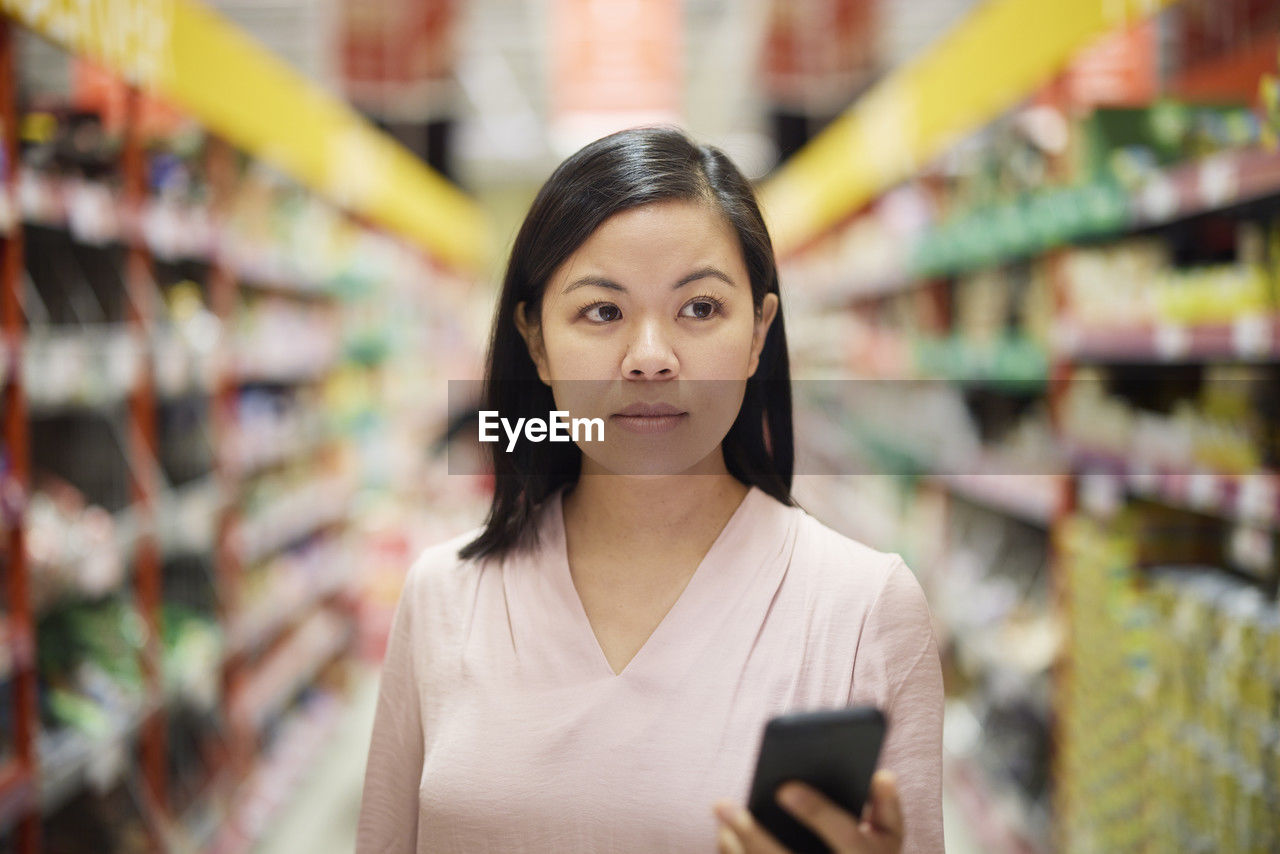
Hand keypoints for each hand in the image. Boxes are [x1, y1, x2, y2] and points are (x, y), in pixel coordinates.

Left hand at [712, 770, 903, 853]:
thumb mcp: (889, 838)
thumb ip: (887, 806)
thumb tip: (881, 774)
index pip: (844, 836)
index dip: (817, 812)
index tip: (784, 787)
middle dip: (752, 834)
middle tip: (722, 803)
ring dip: (738, 850)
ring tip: (721, 816)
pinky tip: (726, 838)